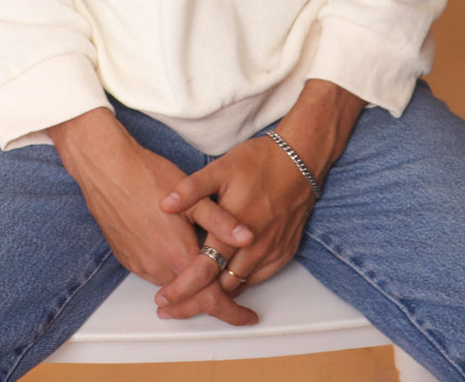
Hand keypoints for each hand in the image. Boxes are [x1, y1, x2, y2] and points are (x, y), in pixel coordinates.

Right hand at [48, 108, 257, 325]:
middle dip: (213, 298)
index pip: (210, 299)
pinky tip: (176, 251)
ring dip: (190, 283)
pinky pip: (155, 273)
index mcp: (178, 254)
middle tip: (234, 295)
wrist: (107, 168)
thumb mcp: (193, 196)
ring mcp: (140, 264)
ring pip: (173, 285)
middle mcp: (158, 266)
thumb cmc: (147, 175)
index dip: (232, 312)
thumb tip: (248, 237)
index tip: (247, 316)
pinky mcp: (127, 257)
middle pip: (192, 296)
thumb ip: (221, 221)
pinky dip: (170, 271)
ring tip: (206, 269)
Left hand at [153, 134, 313, 316]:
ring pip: (239, 286)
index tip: (164, 297)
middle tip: (172, 305)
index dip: (182, 288)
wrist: (300, 160)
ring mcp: (271, 252)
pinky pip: (257, 278)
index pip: (204, 270)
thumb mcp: (220, 169)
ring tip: (193, 297)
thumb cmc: (260, 162)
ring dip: (216, 295)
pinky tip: (223, 279)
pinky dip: (238, 283)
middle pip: (220, 288)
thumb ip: (191, 189)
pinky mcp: (284, 253)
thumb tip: (165, 204)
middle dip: (195, 300)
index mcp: (234, 230)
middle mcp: (255, 247)